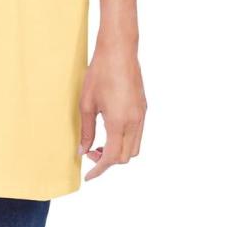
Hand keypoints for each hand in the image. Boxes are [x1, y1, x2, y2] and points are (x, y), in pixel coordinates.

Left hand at [77, 36, 146, 179]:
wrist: (119, 50)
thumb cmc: (100, 73)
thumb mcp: (87, 103)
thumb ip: (86, 130)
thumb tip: (83, 150)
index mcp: (119, 122)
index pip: (111, 157)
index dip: (99, 169)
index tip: (89, 176)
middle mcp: (135, 122)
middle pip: (125, 157)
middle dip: (108, 161)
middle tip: (90, 151)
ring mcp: (142, 115)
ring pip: (134, 147)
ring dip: (118, 151)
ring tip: (100, 142)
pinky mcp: (143, 108)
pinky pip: (138, 134)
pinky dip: (125, 140)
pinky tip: (111, 130)